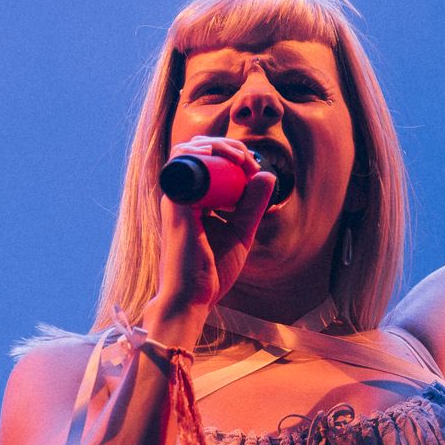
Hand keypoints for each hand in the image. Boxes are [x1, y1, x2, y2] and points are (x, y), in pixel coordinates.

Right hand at [146, 135, 273, 345]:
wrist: (193, 299)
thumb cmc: (212, 271)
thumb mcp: (241, 232)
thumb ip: (252, 205)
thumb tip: (268, 175)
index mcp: (193, 201)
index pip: (207, 161)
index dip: (232, 154)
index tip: (255, 169)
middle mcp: (181, 195)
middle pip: (197, 150)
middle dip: (227, 146)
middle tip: (250, 162)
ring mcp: (176, 198)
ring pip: (189, 150)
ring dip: (218, 146)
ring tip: (241, 159)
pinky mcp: (177, 204)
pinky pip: (184, 164)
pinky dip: (206, 153)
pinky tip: (229, 160)